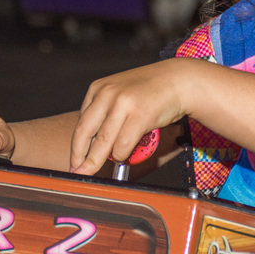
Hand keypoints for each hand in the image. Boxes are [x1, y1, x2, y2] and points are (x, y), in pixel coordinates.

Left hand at [70, 59, 189, 174]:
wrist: (178, 80)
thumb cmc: (150, 90)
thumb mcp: (120, 93)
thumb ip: (105, 113)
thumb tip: (93, 143)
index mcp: (98, 88)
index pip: (80, 123)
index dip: (77, 145)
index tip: (76, 159)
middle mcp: (107, 94)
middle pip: (85, 134)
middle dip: (80, 158)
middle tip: (77, 172)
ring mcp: (122, 105)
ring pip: (102, 144)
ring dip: (100, 161)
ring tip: (101, 168)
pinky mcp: (139, 116)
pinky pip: (123, 147)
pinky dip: (122, 156)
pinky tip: (125, 156)